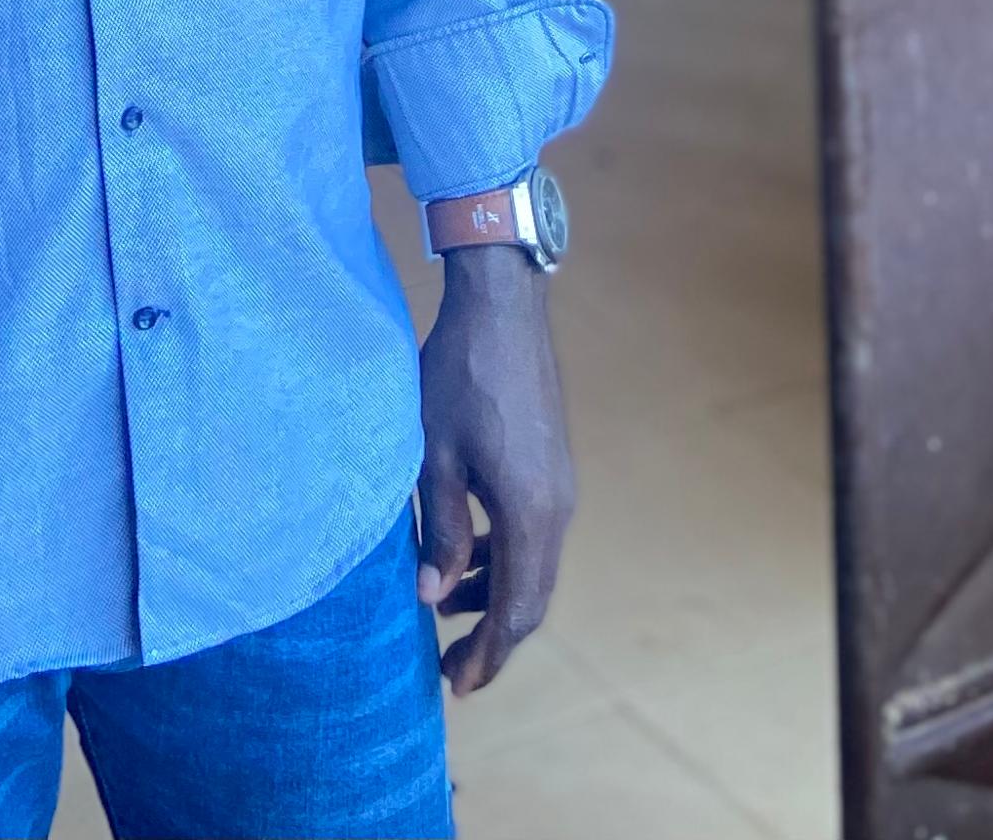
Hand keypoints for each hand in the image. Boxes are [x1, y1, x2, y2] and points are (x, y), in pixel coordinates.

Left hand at [414, 241, 574, 694]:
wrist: (502, 307)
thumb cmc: (460, 376)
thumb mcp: (435, 455)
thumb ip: (439, 530)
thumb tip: (433, 596)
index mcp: (530, 513)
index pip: (517, 609)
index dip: (489, 654)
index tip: (457, 685)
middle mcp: (557, 508)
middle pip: (532, 596)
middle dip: (494, 637)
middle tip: (452, 668)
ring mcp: (559, 485)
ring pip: (533, 563)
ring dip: (495, 593)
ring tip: (444, 605)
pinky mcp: (551, 464)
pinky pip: (533, 531)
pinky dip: (502, 555)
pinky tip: (466, 549)